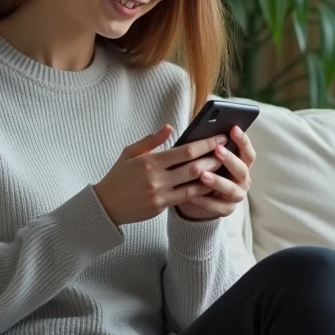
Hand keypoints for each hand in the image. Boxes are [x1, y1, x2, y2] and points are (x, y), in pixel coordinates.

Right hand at [93, 125, 226, 225]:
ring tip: (224, 167)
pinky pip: (187, 197)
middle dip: (214, 158)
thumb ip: (151, 140)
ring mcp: (160, 194)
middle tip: (228, 150)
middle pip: (194, 167)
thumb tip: (170, 127)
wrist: (105, 205)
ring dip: (211, 175)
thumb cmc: (118, 176)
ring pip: (194, 184)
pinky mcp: (161, 206)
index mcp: (149, 161)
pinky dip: (201, 190)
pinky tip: (211, 183)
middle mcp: (157, 178)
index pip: (184, 151)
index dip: (205, 144)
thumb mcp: (130, 153)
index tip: (219, 137)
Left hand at [175, 126, 255, 221]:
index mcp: (242, 165)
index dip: (243, 141)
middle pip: (242, 170)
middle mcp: (243, 181)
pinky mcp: (226, 210)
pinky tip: (191, 194)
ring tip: (203, 175)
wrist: (200, 198)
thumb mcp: (208, 159)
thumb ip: (210, 148)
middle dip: (230, 159)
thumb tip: (203, 131)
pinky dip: (203, 200)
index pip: (248, 153)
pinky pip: (215, 205)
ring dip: (217, 181)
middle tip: (218, 150)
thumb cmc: (204, 170)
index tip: (233, 128)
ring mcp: (236, 196)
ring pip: (230, 189)